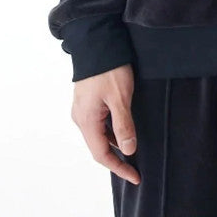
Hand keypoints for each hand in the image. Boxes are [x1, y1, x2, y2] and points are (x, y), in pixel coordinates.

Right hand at [70, 63, 140, 185]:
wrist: (96, 41)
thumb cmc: (108, 67)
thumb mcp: (120, 97)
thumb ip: (124, 125)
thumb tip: (128, 150)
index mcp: (87, 120)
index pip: (102, 154)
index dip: (119, 167)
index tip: (135, 176)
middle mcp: (80, 117)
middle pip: (98, 146)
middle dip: (116, 158)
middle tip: (135, 166)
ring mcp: (82, 108)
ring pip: (98, 134)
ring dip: (113, 144)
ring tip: (132, 149)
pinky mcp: (86, 100)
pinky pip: (98, 123)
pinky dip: (110, 131)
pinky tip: (122, 129)